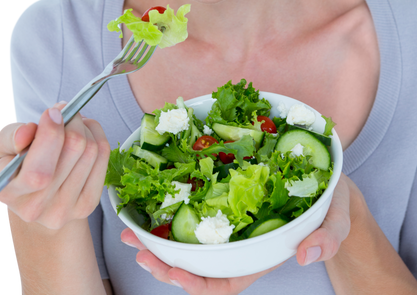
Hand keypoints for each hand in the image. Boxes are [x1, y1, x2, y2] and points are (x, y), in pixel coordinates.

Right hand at [0, 102, 110, 229]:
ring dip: (84, 126)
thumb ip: (10, 136)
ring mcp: (64, 210)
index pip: (37, 172)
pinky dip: (96, 134)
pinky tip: (84, 133)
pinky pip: (104, 155)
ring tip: (71, 123)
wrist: (31, 196)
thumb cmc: (14, 164)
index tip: (52, 112)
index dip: (51, 135)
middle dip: (71, 120)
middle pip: (74, 149)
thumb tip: (27, 131)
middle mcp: (35, 208)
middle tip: (63, 110)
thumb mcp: (3, 147)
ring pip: (91, 149)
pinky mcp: (87, 205)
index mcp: (8, 192)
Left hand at [120, 173, 350, 293]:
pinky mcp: (225, 200)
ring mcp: (230, 224)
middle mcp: (239, 245)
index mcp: (259, 257)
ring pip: (189, 242)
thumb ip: (327, 239)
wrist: (330, 184)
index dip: (195, 285)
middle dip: (163, 263)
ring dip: (158, 239)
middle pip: (196, 267)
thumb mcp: (336, 221)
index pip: (223, 284)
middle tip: (137, 248)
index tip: (172, 273)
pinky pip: (195, 210)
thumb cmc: (331, 206)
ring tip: (131, 230)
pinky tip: (154, 199)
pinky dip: (173, 209)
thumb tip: (307, 255)